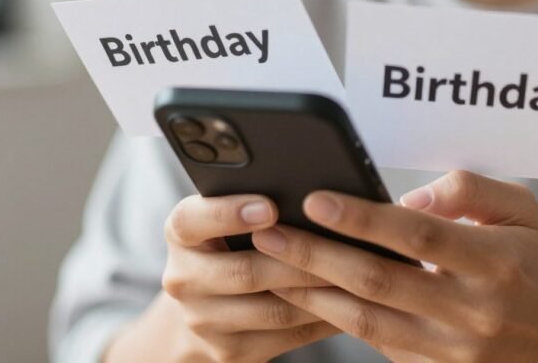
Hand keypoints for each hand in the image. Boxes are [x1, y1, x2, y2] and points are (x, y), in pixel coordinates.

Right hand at [106, 194, 338, 362]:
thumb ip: (254, 202)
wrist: (203, 305)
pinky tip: (349, 303)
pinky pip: (287, 337)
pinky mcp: (230, 352)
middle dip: (299, 259)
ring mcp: (203, 321)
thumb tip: (314, 192)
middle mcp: (183, 279)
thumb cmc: (230, 243)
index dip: (230, 214)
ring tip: (356, 274)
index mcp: (181, 233)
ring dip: (318, 294)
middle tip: (341, 244)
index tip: (270, 207)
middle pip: (245, 272)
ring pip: (273, 310)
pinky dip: (322, 320)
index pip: (193, 220)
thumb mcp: (227, 216)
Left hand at [249, 170, 537, 361]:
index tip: (316, 198)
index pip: (417, 236)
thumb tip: (410, 198)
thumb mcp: (524, 212)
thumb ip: (470, 190)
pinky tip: (310, 295)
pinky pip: (378, 343)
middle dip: (316, 254)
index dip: (362, 217)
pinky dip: (339, 319)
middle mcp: (472, 311)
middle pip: (379, 281)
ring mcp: (453, 349)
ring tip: (271, 265)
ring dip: (313, 292)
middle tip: (270, 230)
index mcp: (495, 263)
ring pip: (368, 320)